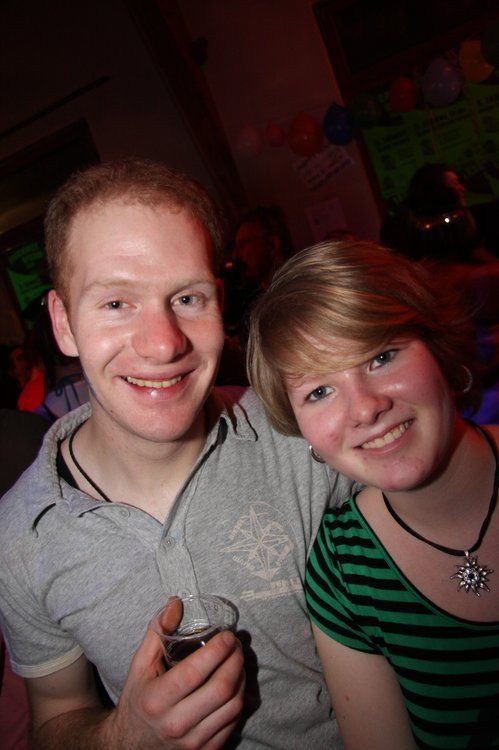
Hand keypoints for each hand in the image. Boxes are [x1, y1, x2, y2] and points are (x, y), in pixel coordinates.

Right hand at [107, 617, 244, 749]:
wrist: (130, 746)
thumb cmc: (138, 700)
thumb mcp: (139, 666)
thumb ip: (157, 632)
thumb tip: (176, 602)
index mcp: (157, 700)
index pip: (195, 672)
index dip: (217, 650)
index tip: (227, 635)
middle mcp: (175, 724)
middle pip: (221, 688)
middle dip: (235, 661)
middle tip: (237, 645)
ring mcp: (192, 742)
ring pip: (232, 706)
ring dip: (242, 678)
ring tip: (237, 661)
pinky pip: (233, 723)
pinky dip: (239, 699)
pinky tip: (235, 684)